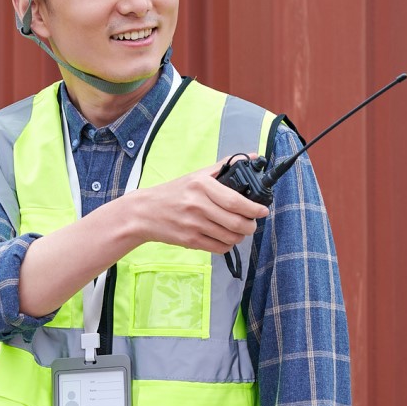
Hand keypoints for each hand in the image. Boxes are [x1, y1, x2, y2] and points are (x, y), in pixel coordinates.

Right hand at [115, 156, 270, 253]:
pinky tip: (222, 237)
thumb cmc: (172, 193)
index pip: (236, 201)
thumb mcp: (195, 176)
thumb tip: (253, 157)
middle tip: (251, 223)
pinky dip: (226, 244)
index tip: (262, 210)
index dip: (254, 209)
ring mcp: (193, 225)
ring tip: (236, 230)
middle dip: (250, 225)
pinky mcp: (190, 241)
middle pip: (237, 222)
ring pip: (231, 237)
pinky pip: (219, 248)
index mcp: (201, 186)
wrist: (143, 213)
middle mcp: (197, 205)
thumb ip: (224, 166)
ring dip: (239, 236)